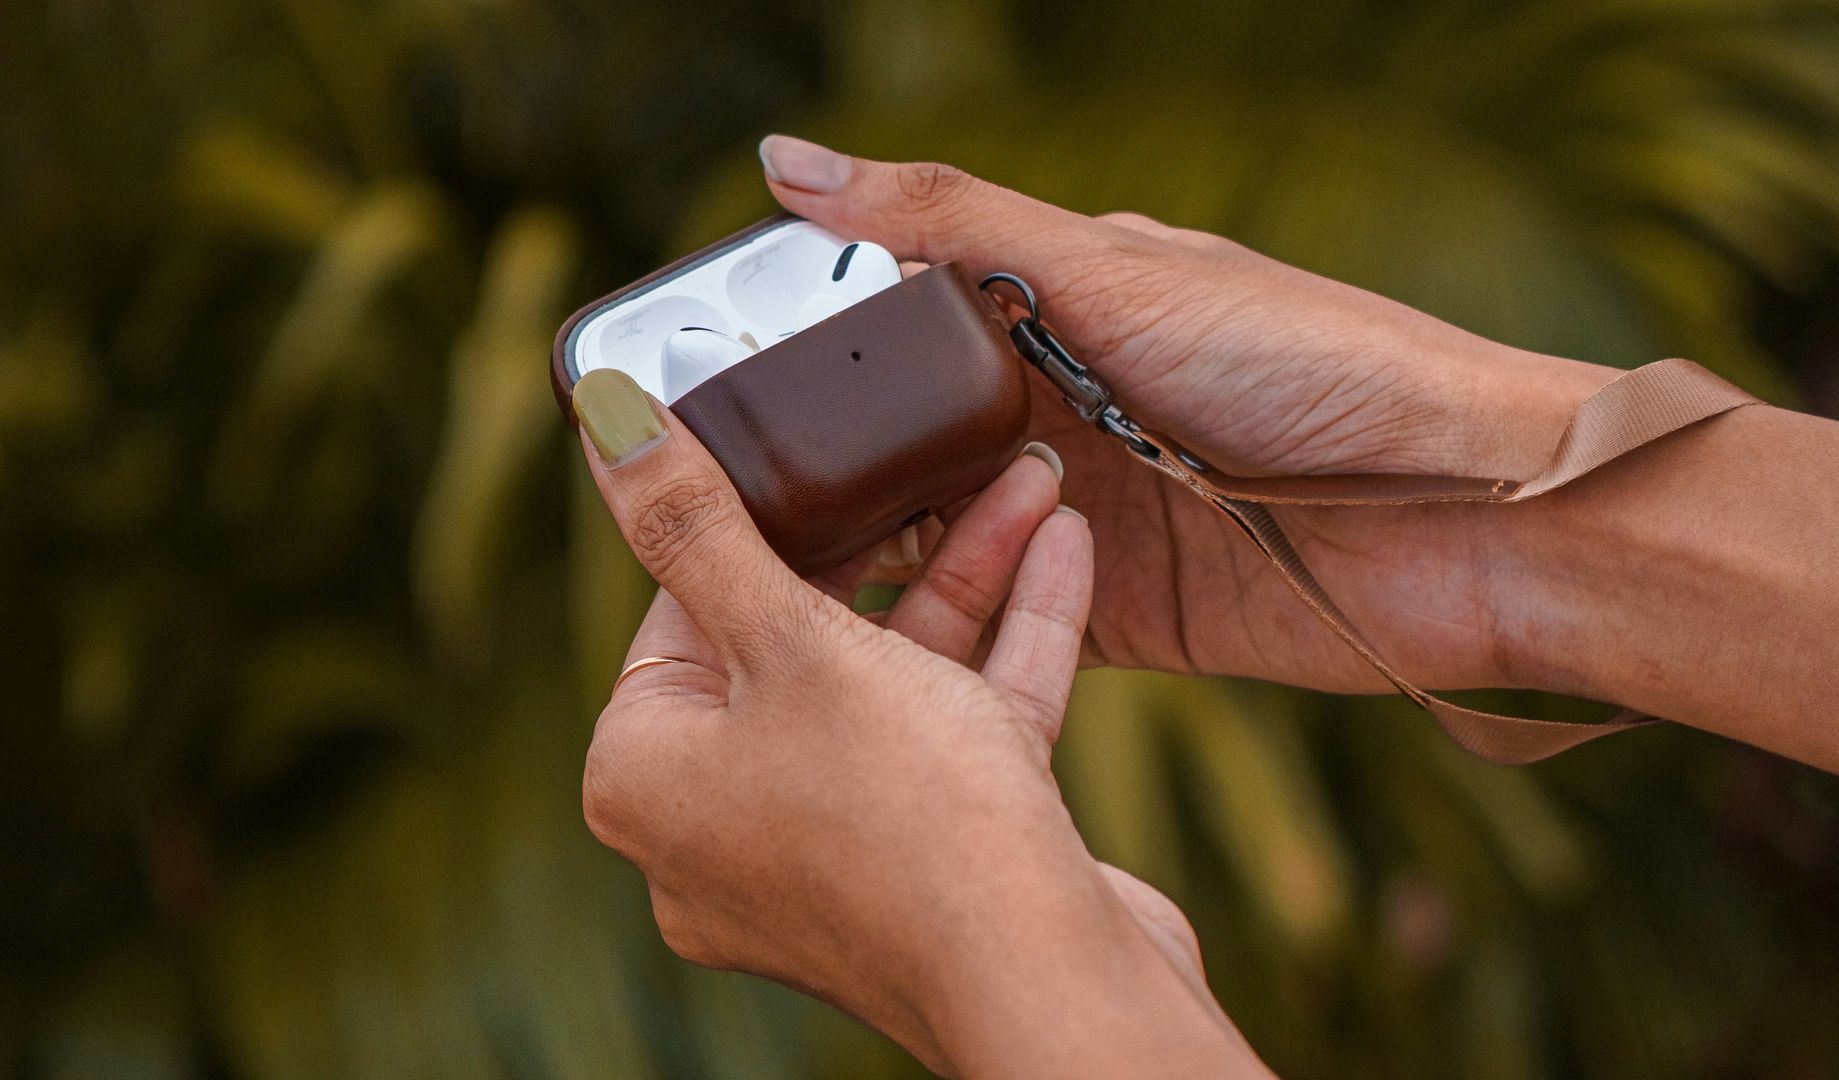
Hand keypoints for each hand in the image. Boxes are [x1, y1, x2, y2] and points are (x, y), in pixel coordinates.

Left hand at [568, 368, 1268, 1077]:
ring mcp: (830, 854)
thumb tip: (605, 417)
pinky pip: (956, 732)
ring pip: (893, 684)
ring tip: (1025, 480)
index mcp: (649, 778)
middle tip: (935, 457)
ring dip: (965, 579)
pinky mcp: (927, 865)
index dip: (758, 520)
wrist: (1049, 983)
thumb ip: (699, 525)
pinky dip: (1004, 647)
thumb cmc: (903, 818)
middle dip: (890, 541)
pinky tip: (1062, 551)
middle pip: (798, 640)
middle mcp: (723, 826)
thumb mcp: (792, 641)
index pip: (682, 611)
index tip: (816, 446)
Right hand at [760, 135, 1620, 693]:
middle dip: (820, 465)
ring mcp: (1084, 517)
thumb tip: (784, 163)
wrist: (1464, 526)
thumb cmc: (1313, 366)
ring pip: (938, 536)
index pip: (900, 319)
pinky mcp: (1112, 615)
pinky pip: (1000, 622)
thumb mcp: (1113, 274)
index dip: (810, 347)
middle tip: (707, 498)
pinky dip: (942, 628)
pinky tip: (865, 639)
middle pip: (907, 438)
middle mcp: (1061, 411)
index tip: (704, 374)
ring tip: (760, 574)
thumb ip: (947, 226)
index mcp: (1058, 311)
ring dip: (869, 554)